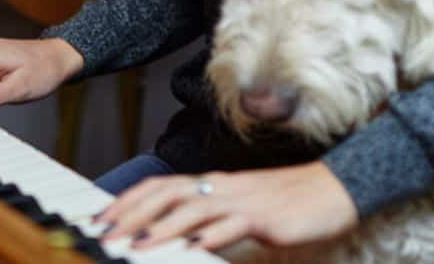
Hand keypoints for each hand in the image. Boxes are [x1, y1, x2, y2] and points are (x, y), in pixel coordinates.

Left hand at [95, 162, 357, 253]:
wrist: (332, 190)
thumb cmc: (287, 203)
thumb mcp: (241, 211)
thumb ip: (210, 221)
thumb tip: (180, 239)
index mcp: (213, 184)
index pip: (160, 185)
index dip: (128, 199)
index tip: (101, 216)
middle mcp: (221, 187)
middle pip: (166, 192)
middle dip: (131, 212)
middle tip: (103, 232)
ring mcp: (241, 200)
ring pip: (192, 208)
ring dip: (159, 227)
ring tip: (134, 244)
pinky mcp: (263, 217)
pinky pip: (230, 226)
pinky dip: (209, 237)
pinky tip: (192, 248)